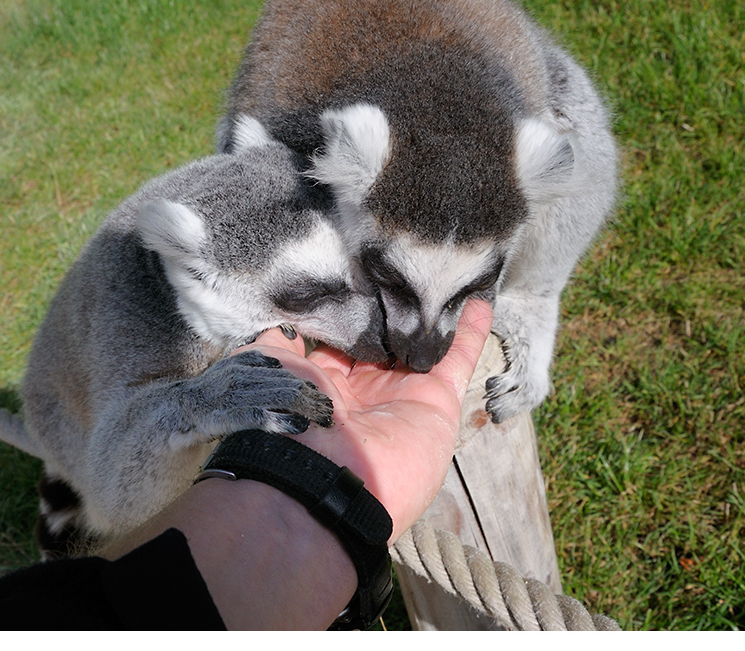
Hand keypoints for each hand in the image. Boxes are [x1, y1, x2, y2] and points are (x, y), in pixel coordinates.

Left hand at [242, 298, 492, 540]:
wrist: (319, 477)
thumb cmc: (284, 416)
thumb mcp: (264, 368)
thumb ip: (277, 342)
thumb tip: (283, 323)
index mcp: (323, 388)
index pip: (340, 342)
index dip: (347, 312)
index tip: (354, 275)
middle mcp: (364, 394)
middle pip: (384, 342)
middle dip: (390, 310)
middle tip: (398, 266)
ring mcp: (403, 397)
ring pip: (422, 346)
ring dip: (432, 314)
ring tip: (440, 274)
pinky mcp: (438, 401)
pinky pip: (457, 359)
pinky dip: (471, 332)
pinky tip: (480, 300)